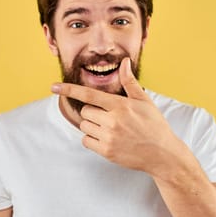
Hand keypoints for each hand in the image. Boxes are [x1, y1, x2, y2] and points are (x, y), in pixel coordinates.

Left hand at [51, 58, 185, 176]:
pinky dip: (92, 139)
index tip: (53, 87)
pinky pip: (86, 141)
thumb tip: (124, 62)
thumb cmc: (154, 125)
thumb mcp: (144, 101)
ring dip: (92, 125)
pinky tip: (107, 139)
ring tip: (111, 129)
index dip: (69, 89)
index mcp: (120, 106)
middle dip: (92, 112)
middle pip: (85, 111)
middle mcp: (112, 121)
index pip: (89, 95)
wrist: (162, 154)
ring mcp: (109, 137)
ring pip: (84, 126)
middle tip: (109, 117)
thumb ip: (129, 82)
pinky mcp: (106, 151)